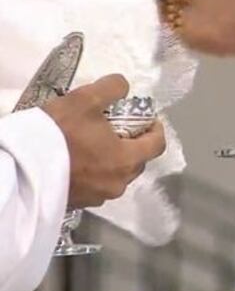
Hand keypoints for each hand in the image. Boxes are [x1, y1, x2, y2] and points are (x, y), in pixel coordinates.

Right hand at [42, 75, 166, 207]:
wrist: (21, 169)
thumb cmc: (60, 132)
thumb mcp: (86, 99)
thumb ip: (112, 88)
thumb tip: (124, 87)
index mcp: (127, 160)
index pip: (157, 145)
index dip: (156, 129)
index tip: (148, 119)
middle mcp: (118, 183)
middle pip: (138, 161)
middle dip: (133, 144)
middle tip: (118, 128)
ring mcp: (99, 197)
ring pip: (117, 175)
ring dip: (113, 159)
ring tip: (95, 143)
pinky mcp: (80, 203)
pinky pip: (97, 185)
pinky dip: (96, 172)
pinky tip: (80, 160)